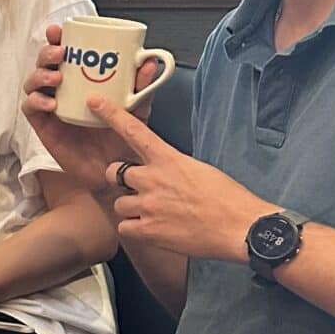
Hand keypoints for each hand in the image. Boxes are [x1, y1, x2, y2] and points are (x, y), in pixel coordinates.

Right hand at [21, 25, 126, 194]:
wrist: (116, 170)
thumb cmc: (122, 137)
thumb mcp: (137, 108)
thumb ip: (141, 87)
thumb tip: (148, 62)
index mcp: (80, 80)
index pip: (63, 53)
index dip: (56, 39)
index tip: (59, 30)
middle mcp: (62, 91)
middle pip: (43, 63)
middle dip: (46, 53)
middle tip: (60, 53)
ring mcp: (50, 108)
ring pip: (32, 83)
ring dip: (40, 75)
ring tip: (56, 78)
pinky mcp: (43, 126)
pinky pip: (30, 109)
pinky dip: (36, 102)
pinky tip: (50, 104)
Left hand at [91, 96, 266, 263]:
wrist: (239, 227)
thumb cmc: (227, 199)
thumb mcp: (199, 169)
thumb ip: (172, 167)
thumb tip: (163, 173)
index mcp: (169, 159)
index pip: (135, 131)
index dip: (112, 115)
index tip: (95, 102)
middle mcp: (153, 179)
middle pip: (114, 172)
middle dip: (120, 180)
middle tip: (138, 188)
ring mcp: (148, 205)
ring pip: (119, 203)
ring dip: (131, 208)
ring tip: (154, 214)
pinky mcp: (148, 230)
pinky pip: (124, 227)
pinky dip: (134, 230)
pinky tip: (152, 230)